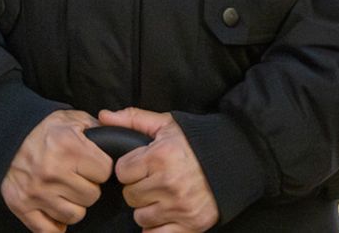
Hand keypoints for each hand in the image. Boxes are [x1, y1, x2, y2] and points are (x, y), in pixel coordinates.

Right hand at [0, 109, 112, 232]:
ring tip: (66, 191)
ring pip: (74, 215)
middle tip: (78, 178)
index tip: (93, 166)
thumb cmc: (44, 129)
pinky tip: (55, 210)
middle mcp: (52, 172)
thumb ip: (99, 130)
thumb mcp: (73, 119)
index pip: (105, 172)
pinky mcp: (21, 206)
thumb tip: (120, 140)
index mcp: (69, 148)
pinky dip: (55, 224)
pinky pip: (48, 231)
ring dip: (74, 205)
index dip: (102, 169)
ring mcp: (36, 192)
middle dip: (89, 187)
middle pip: (91, 196)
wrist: (6, 136)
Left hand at [99, 108, 219, 232]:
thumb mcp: (167, 125)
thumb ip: (133, 120)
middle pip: (130, 196)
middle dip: (140, 187)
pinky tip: (167, 212)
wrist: (235, 159)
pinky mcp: (191, 224)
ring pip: (141, 216)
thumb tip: (103, 117)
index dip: (131, 167)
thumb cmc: (197, 142)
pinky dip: (158, 226)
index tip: (144, 164)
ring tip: (165, 194)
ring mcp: (180, 207)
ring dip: (149, 208)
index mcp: (161, 156)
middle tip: (156, 179)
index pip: (122, 172)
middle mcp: (170, 183)